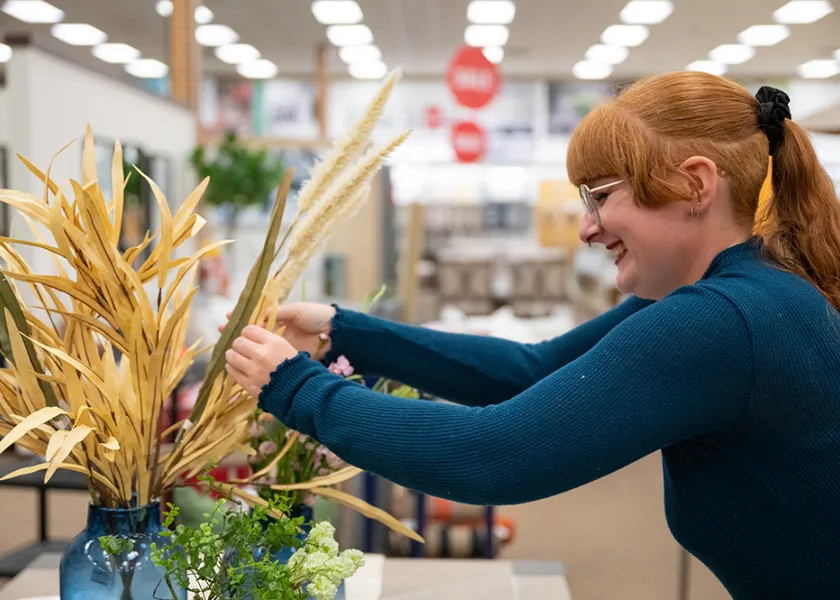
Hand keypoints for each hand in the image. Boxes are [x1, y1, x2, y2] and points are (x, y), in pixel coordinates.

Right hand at [220, 302, 335, 360]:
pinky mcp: (286, 355)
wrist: (335, 332)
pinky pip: (268, 357)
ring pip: (257, 346)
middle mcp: (278, 330)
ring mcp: (281, 344)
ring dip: (242, 346)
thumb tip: (259, 315)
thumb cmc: (316, 316)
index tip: (227, 318)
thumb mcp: (296, 310)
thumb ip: (278, 313)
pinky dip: (256, 358)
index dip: (242, 318)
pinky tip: (243, 359)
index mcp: (280, 317)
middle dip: (237, 332)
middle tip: (222, 332)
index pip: (256, 317)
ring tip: (227, 345)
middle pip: (253, 332)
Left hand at [225, 325, 298, 397]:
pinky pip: (232, 371)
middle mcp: (261, 355)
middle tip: (243, 348)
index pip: (249, 330)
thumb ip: (267, 340)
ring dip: (233, 355)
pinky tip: (237, 367)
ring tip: (237, 357)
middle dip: (239, 344)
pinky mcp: (249, 384)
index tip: (249, 338)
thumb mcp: (286, 347)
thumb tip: (249, 337)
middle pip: (238, 342)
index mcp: (273, 343)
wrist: (300, 391)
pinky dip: (232, 367)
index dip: (247, 333)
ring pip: (231, 356)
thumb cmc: (296, 367)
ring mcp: (253, 370)